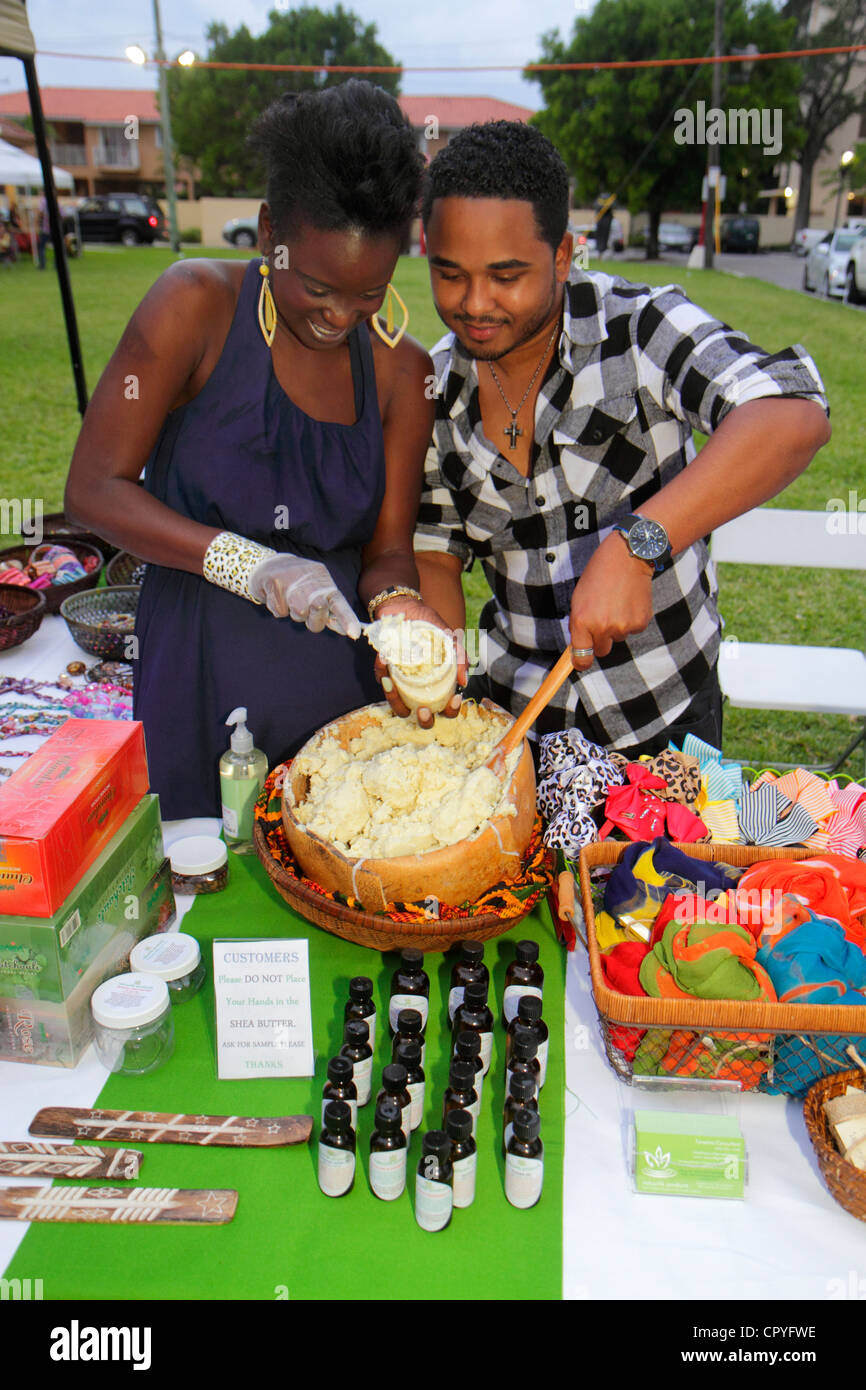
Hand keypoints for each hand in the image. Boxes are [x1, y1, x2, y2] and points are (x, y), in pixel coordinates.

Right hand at [248, 553, 361, 637]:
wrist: (268, 565)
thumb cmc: (298, 586)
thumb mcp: (317, 595)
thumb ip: (330, 612)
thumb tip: (346, 631)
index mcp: (324, 582)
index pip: (339, 602)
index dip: (347, 618)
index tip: (354, 634)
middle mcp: (310, 578)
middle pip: (318, 610)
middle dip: (314, 619)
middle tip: (305, 611)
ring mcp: (292, 579)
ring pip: (298, 613)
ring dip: (293, 613)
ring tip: (289, 600)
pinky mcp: (274, 582)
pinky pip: (279, 611)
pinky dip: (276, 609)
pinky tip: (276, 597)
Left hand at [372, 598, 467, 729]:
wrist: (404, 607)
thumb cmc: (429, 626)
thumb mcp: (448, 638)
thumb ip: (459, 657)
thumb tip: (464, 681)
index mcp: (437, 685)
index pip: (447, 707)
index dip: (451, 710)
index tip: (453, 698)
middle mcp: (419, 690)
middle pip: (422, 717)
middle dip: (424, 719)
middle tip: (423, 709)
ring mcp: (401, 684)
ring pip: (398, 705)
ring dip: (394, 697)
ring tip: (392, 681)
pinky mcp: (384, 673)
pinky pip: (380, 679)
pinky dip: (380, 671)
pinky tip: (383, 658)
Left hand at [569, 533, 653, 670]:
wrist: (627, 558)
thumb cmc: (598, 575)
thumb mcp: (578, 598)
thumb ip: (578, 624)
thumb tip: (580, 647)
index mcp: (583, 622)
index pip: (582, 657)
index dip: (581, 662)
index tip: (582, 662)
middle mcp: (603, 627)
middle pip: (601, 651)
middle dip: (600, 640)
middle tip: (602, 618)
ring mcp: (623, 627)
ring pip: (618, 638)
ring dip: (617, 626)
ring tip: (616, 602)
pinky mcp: (640, 623)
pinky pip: (632, 630)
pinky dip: (631, 620)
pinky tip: (628, 601)